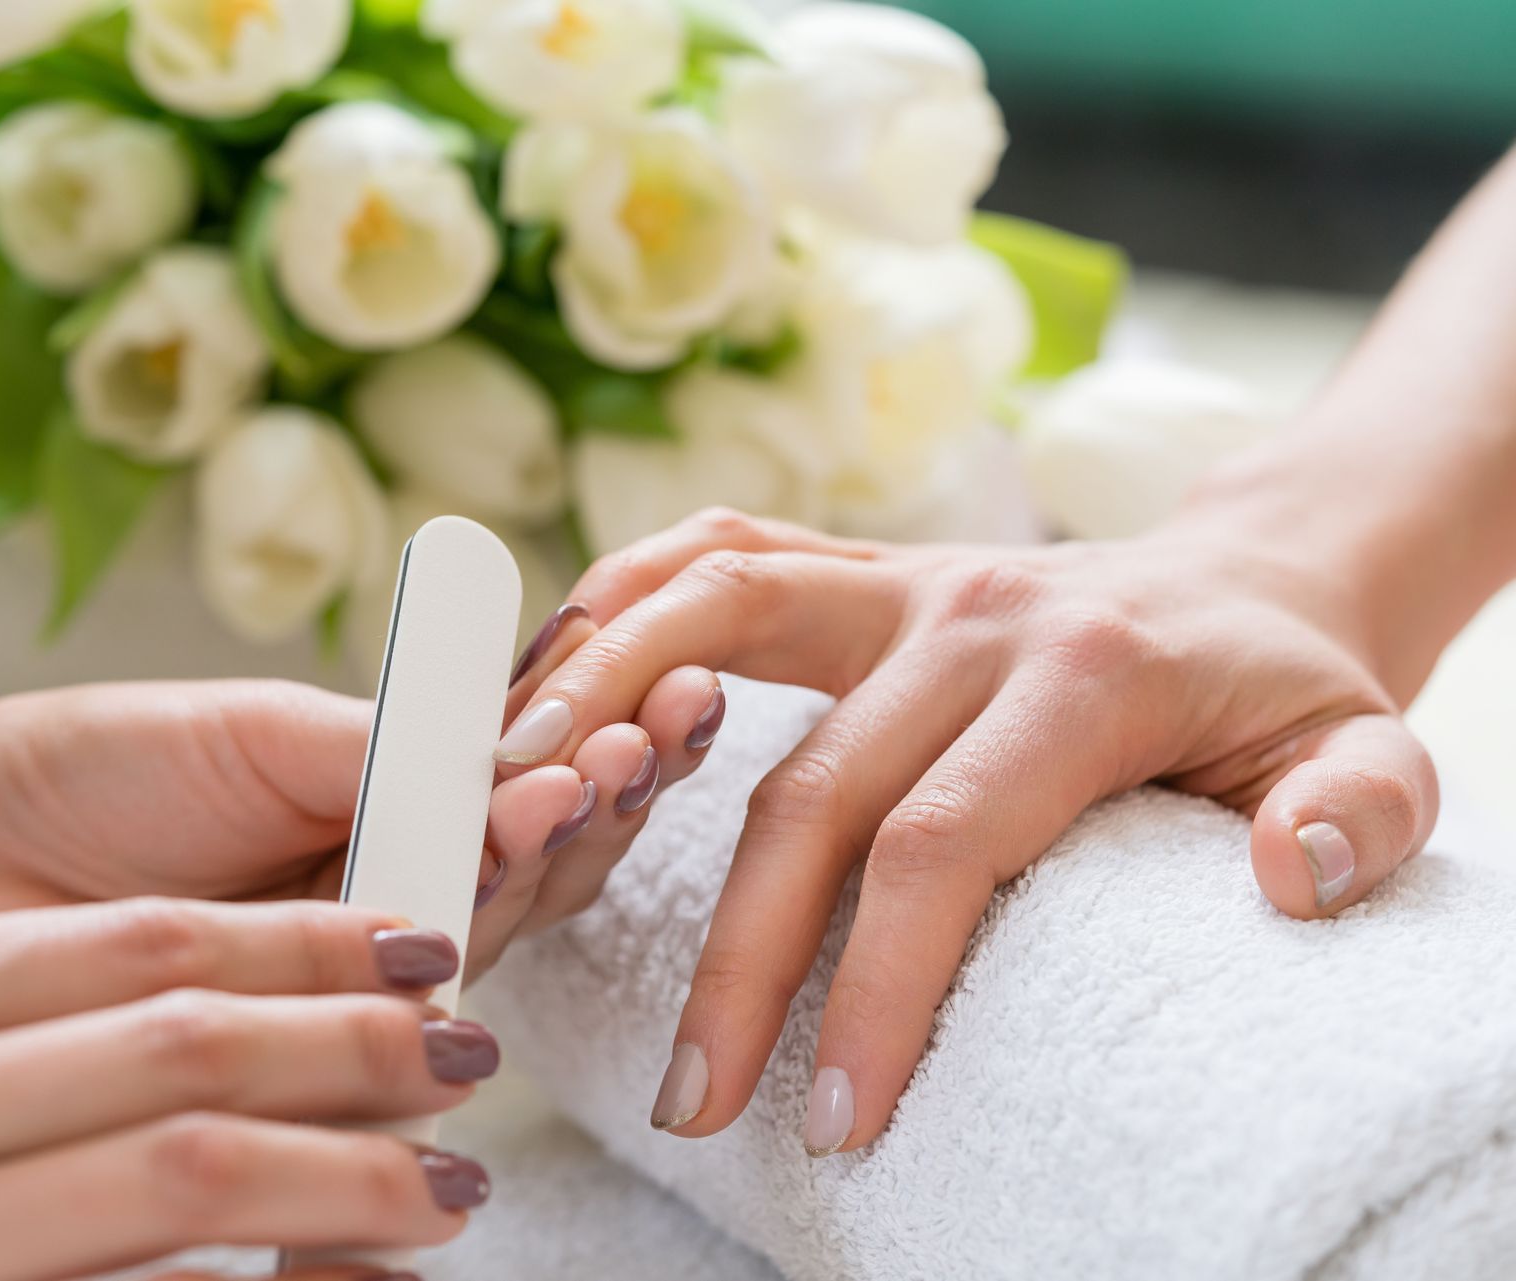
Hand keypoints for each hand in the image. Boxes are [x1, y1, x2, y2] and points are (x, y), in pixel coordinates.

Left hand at [0, 675, 725, 981]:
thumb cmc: (93, 767)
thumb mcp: (258, 728)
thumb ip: (392, 750)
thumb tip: (527, 759)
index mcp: (383, 794)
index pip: (525, 774)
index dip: (602, 733)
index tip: (674, 682)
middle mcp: (386, 886)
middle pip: (538, 853)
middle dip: (610, 787)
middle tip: (669, 722)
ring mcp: (351, 966)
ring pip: (498, 919)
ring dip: (563, 843)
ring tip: (605, 768)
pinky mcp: (309, 1039)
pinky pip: (414, 992)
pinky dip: (474, 921)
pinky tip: (519, 850)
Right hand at [0, 899, 496, 1278]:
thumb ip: (11, 1013)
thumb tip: (241, 999)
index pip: (135, 944)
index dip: (304, 940)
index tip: (416, 944)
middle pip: (183, 1048)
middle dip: (356, 1047)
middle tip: (464, 1052)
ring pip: (190, 1171)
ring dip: (352, 1174)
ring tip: (448, 1182)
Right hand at [500, 508, 1438, 1154]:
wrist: (1242, 580)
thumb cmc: (1284, 694)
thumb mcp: (1368, 753)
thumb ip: (1361, 814)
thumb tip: (1293, 882)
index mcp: (1081, 672)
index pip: (941, 840)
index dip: (874, 984)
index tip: (837, 1118)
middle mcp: (964, 610)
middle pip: (806, 783)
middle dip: (739, 954)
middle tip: (694, 1097)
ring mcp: (894, 578)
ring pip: (707, 618)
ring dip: (606, 720)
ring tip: (525, 843)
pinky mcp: (849, 572)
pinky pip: (709, 560)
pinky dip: (618, 611)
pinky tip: (551, 693)